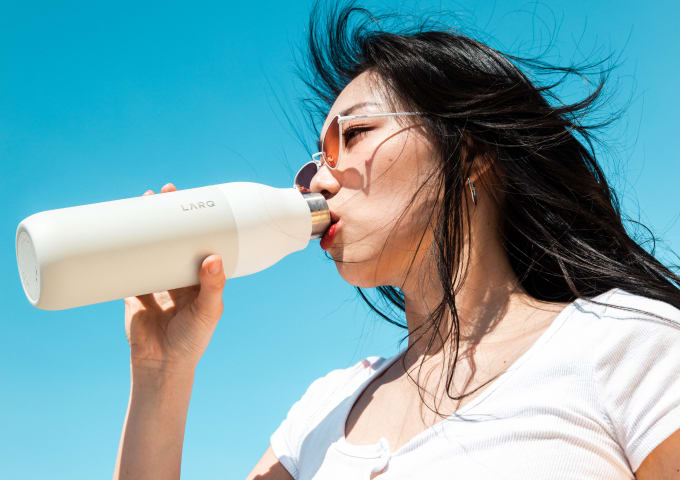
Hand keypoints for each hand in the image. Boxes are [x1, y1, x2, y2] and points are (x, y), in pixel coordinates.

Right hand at [123, 182, 225, 371]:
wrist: (161, 366)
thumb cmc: (192, 340)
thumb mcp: (208, 312)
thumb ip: (212, 287)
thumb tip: (213, 258)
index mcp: (199, 278)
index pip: (197, 242)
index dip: (194, 222)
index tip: (190, 201)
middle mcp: (178, 277)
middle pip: (172, 239)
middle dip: (166, 218)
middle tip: (161, 194)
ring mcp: (155, 283)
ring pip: (150, 249)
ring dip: (145, 229)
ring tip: (139, 206)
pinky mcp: (133, 293)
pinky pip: (127, 267)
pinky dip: (122, 252)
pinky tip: (116, 234)